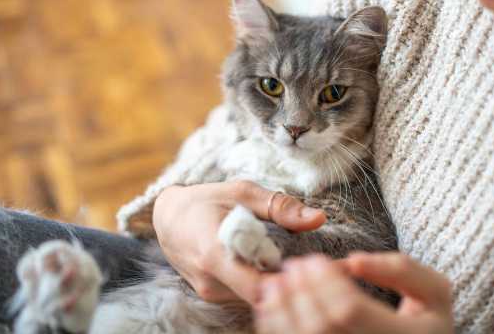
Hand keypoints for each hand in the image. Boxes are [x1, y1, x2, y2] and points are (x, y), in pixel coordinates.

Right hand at [152, 181, 325, 303]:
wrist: (166, 218)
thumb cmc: (206, 200)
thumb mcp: (242, 193)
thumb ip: (280, 207)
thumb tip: (319, 218)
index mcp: (216, 253)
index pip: (259, 288)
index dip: (290, 283)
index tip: (313, 266)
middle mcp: (211, 281)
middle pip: (263, 297)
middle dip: (295, 285)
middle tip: (326, 268)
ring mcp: (210, 292)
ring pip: (257, 300)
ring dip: (282, 286)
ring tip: (304, 267)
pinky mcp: (212, 296)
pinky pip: (246, 297)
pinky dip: (268, 286)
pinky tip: (281, 270)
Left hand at [254, 253, 452, 333]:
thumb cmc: (428, 324)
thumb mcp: (434, 292)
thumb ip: (400, 269)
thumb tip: (353, 261)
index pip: (349, 309)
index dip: (324, 280)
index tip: (312, 259)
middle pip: (321, 325)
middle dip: (300, 290)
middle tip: (292, 265)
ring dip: (282, 309)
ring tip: (276, 283)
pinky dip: (278, 327)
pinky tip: (273, 308)